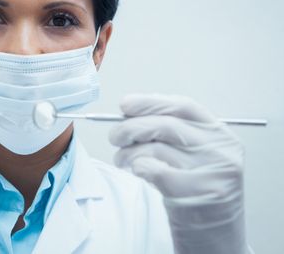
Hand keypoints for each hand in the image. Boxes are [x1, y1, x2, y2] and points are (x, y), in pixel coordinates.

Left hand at [109, 93, 246, 253]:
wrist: (215, 234)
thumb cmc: (196, 190)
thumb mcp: (194, 155)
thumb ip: (172, 131)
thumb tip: (131, 110)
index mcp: (220, 134)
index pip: (183, 106)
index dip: (150, 102)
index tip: (125, 104)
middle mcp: (220, 150)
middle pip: (165, 125)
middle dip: (130, 127)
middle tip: (115, 136)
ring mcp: (210, 172)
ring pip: (155, 147)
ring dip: (128, 152)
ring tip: (122, 160)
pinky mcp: (196, 193)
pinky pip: (153, 169)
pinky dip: (138, 167)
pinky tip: (138, 172)